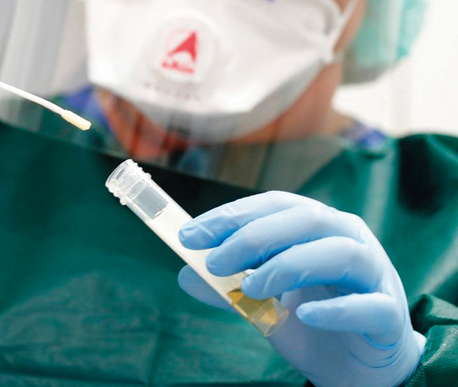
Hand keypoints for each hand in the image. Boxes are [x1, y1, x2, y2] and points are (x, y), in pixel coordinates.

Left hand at [177, 191, 424, 386]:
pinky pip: (369, 305)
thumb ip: (229, 287)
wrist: (356, 368)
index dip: (231, 216)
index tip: (189, 236)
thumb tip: (185, 275)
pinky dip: (337, 308)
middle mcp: (348, 238)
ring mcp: (374, 274)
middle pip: (305, 219)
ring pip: (339, 252)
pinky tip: (304, 315)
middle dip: (254, 236)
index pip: (273, 206)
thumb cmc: (310, 322)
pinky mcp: (389, 314)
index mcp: (316, 227)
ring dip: (289, 265)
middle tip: (214, 262)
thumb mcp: (262, 303)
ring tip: (250, 288)